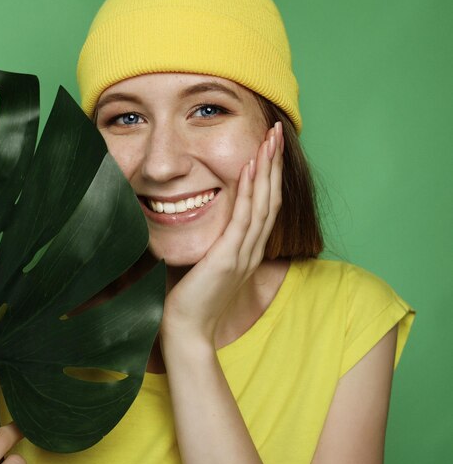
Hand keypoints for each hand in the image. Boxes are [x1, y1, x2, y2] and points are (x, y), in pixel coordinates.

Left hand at [161, 121, 283, 344]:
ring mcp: (242, 254)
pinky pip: (243, 218)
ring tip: (270, 139)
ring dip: (267, 169)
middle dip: (274, 163)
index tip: (268, 148)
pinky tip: (251, 167)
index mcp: (246, 250)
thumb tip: (193, 216)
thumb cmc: (189, 300)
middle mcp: (251, 250)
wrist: (186, 331)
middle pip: (270, 198)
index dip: (269, 176)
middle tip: (278, 132)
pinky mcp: (228, 258)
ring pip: (263, 203)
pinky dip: (250, 191)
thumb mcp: (203, 264)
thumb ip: (209, 242)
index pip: (264, 206)